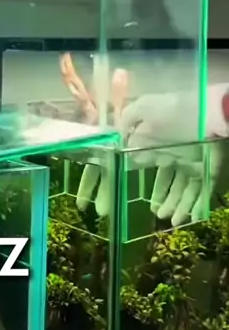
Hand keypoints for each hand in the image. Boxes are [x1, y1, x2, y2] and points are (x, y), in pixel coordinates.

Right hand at [76, 88, 227, 225]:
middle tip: (157, 214)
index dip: (153, 186)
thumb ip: (127, 121)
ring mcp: (196, 166)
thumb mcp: (142, 110)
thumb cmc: (170, 112)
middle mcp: (180, 158)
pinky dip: (194, 207)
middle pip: (172, 184)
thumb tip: (119, 137)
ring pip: (186, 191)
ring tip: (169, 219)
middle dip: (164, 200)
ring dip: (177, 207)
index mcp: (164, 146)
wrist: (202, 113)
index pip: (156, 169)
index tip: (149, 201)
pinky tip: (184, 219)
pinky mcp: (209, 172)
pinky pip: (202, 193)